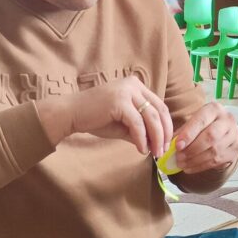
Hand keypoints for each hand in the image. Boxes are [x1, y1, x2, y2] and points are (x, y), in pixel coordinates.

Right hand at [38, 75, 172, 157]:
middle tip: (163, 150)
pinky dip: (142, 138)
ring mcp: (127, 91)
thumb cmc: (95, 119)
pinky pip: (137, 124)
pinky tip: (141, 149)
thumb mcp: (123, 124)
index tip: (166, 142)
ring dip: (156, 138)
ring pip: (151, 117)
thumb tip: (156, 144)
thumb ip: (140, 130)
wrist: (71, 114)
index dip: (166, 125)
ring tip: (155, 153)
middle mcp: (134, 85)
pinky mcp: (119, 101)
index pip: (159, 106)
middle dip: (164, 133)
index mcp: (136, 86)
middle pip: (159, 110)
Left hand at [173, 102, 237, 173]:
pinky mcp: (234, 151)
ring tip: (181, 164)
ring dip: (195, 160)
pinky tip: (189, 168)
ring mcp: (233, 137)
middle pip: (210, 137)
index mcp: (215, 109)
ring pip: (214, 151)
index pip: (201, 120)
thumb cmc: (204, 125)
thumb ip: (183, 131)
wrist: (224, 131)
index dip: (189, 134)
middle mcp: (227, 121)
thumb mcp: (194, 122)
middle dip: (192, 149)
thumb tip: (169, 146)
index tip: (177, 146)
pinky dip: (200, 166)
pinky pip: (216, 161)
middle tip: (178, 157)